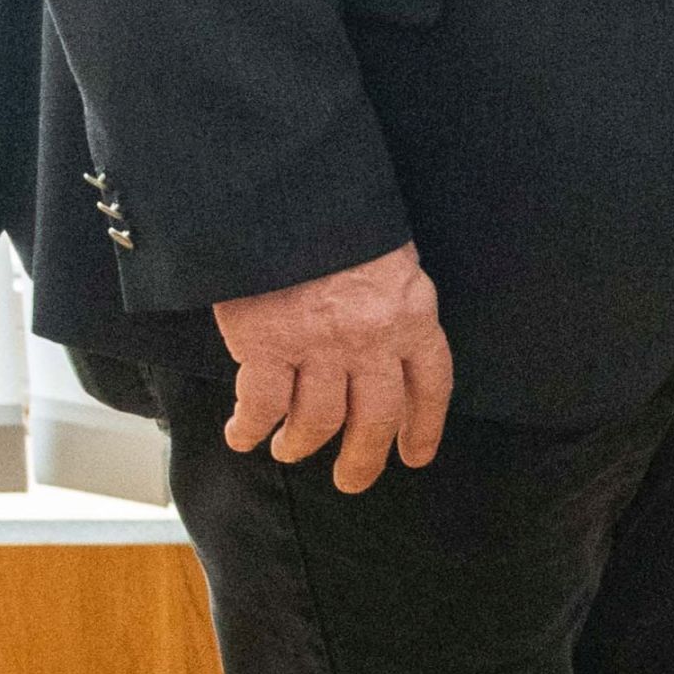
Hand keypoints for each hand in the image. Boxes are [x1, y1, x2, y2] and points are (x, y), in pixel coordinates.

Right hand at [213, 242, 451, 491]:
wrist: (288, 192)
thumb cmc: (340, 221)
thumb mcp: (389, 258)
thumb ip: (393, 305)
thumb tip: (387, 349)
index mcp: (412, 314)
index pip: (430, 384)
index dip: (424, 426)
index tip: (415, 455)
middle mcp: (371, 339)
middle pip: (375, 419)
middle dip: (363, 458)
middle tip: (352, 480)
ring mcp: (319, 345)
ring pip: (317, 421)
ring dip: (302, 444)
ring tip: (290, 450)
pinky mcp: (266, 345)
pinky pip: (262, 407)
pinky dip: (251, 429)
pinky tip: (243, 436)